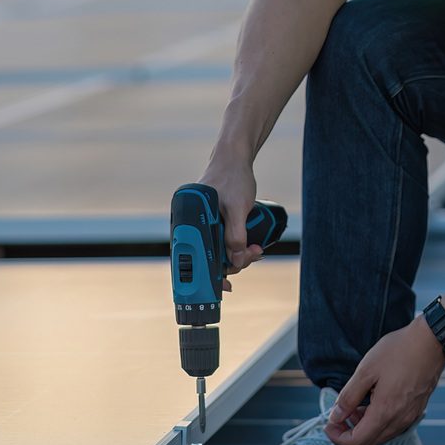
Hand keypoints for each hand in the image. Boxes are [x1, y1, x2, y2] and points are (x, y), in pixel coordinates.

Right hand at [196, 158, 262, 289]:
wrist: (235, 158)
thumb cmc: (233, 177)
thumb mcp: (238, 208)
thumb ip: (236, 235)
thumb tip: (236, 261)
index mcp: (188, 220)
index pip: (193, 258)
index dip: (207, 276)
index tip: (224, 286)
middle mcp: (191, 224)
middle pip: (208, 257)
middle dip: (232, 262)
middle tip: (253, 256)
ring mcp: (201, 223)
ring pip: (217, 251)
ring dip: (237, 255)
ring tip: (256, 249)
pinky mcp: (211, 222)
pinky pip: (221, 241)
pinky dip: (234, 247)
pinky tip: (248, 247)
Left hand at [327, 320, 444, 444]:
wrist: (431, 341)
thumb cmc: (400, 351)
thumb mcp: (366, 370)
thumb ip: (349, 396)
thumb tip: (336, 416)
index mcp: (385, 412)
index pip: (358, 441)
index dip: (338, 437)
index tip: (328, 425)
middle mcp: (400, 420)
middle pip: (369, 443)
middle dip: (349, 435)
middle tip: (337, 418)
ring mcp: (410, 416)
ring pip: (381, 435)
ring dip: (363, 428)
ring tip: (353, 407)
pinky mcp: (416, 410)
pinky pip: (392, 426)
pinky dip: (377, 422)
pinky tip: (371, 404)